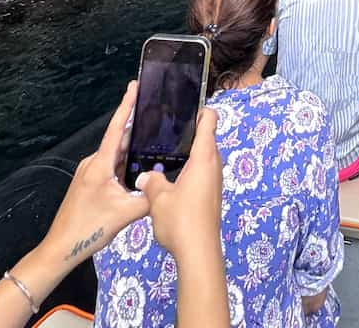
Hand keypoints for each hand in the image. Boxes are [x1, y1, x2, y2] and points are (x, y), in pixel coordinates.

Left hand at [42, 82, 148, 274]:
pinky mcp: (89, 184)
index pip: (116, 128)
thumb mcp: (126, 213)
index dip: (126, 105)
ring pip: (115, 156)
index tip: (133, 86)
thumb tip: (166, 186)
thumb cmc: (88, 229)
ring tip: (152, 143)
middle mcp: (92, 164)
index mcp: (100, 164)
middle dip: (136, 128)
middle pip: (118, 140)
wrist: (61, 249)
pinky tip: (137, 169)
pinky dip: (124, 165)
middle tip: (156, 115)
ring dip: (131, 150)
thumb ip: (148, 197)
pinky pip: (110, 167)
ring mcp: (89, 174)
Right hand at [137, 108, 222, 264]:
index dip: (200, 109)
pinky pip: (201, 172)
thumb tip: (144, 175)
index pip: (209, 120)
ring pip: (203, 157)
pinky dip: (188, 169)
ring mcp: (214, 180)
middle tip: (164, 131)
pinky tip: (169, 179)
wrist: (198, 252)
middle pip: (206, 137)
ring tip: (162, 154)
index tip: (184, 107)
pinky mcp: (211, 194)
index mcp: (204, 156)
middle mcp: (214, 164)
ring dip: (187, 153)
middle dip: (188, 132)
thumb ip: (151, 180)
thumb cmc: (181, 220)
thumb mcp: (158, 198)